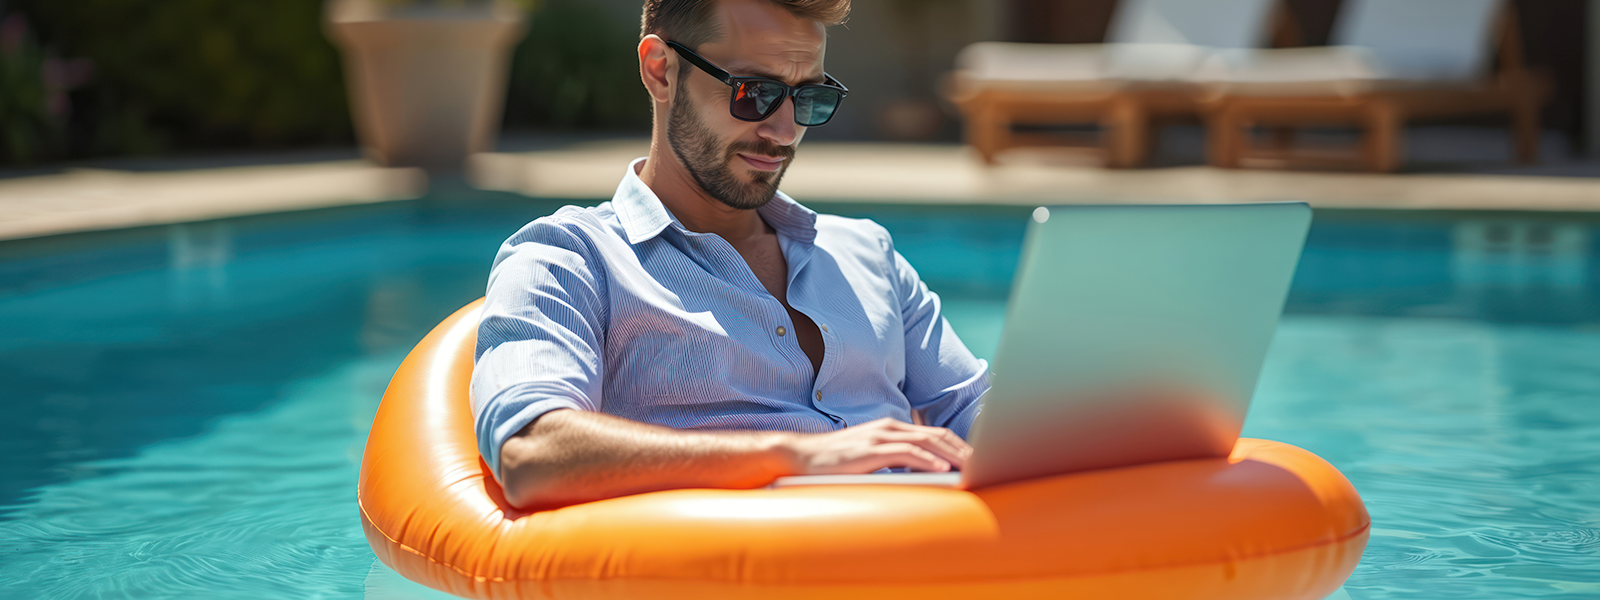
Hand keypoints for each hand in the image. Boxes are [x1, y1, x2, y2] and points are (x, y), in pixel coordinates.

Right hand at [777, 418, 972, 474]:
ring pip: (925, 442)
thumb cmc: (836, 462)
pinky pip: (905, 453)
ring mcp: (879, 437)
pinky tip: (942, 469)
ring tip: (971, 467)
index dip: (957, 445)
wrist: (801, 456)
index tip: (976, 459)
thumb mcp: (870, 458)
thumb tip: (922, 474)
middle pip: (935, 435)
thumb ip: (894, 461)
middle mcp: (889, 428)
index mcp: (891, 428)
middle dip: (962, 449)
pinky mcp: (870, 450)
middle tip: (984, 463)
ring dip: (951, 455)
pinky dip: (927, 460)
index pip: (932, 434)